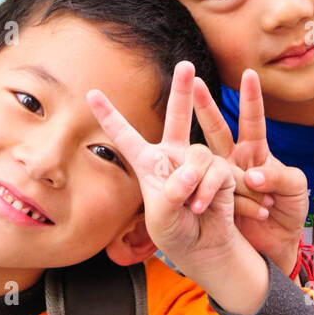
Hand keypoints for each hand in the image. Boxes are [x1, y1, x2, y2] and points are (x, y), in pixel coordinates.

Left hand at [88, 62, 268, 314]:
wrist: (205, 249)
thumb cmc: (176, 234)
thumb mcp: (160, 218)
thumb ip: (169, 194)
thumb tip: (187, 174)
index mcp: (149, 164)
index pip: (125, 136)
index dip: (109, 115)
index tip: (92, 93)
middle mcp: (174, 157)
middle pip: (176, 118)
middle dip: (182, 91)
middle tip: (187, 65)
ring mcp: (198, 162)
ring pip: (196, 154)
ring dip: (192, 182)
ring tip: (190, 205)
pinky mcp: (221, 172)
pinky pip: (214, 171)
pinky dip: (207, 191)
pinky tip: (203, 206)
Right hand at [194, 69, 307, 276]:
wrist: (276, 247)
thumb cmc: (288, 214)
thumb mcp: (296, 192)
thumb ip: (281, 179)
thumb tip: (254, 177)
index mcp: (257, 153)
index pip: (253, 121)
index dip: (251, 98)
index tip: (249, 73)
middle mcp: (235, 161)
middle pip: (217, 129)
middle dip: (205, 105)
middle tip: (193, 82)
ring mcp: (221, 179)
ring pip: (204, 158)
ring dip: (197, 155)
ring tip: (192, 158)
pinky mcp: (213, 200)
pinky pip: (207, 192)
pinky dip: (212, 194)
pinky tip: (214, 196)